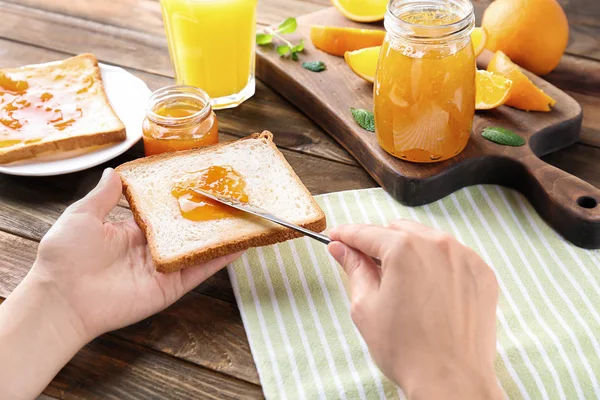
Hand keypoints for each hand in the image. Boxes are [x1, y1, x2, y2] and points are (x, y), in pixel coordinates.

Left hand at [0, 168, 240, 398]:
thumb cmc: (66, 255)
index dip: (181, 197)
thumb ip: (105, 195)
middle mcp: (151, 249)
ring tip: (245, 216)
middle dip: (207, 214)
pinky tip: (241, 244)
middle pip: (186, 229)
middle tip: (231, 196)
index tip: (199, 180)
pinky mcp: (171, 286)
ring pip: (198, 249)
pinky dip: (220, 259)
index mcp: (131, 231)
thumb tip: (116, 170)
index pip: (164, 212)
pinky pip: (199, 271)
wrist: (62, 298)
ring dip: (220, 235)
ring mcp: (163, 268)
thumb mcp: (83, 215)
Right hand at [328, 221, 501, 399]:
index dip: (347, 235)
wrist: (451, 381)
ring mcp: (464, 258)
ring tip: (402, 283)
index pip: (367, 233)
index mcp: (404, 249)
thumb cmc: (407, 350)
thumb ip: (354, 269)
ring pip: (427, 240)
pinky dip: (437, 265)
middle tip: (367, 265)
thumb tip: (342, 249)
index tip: (338, 238)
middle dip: (380, 243)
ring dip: (410, 252)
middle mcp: (437, 245)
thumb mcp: (366, 307)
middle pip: (398, 231)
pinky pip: (453, 257)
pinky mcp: (482, 274)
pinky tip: (428, 290)